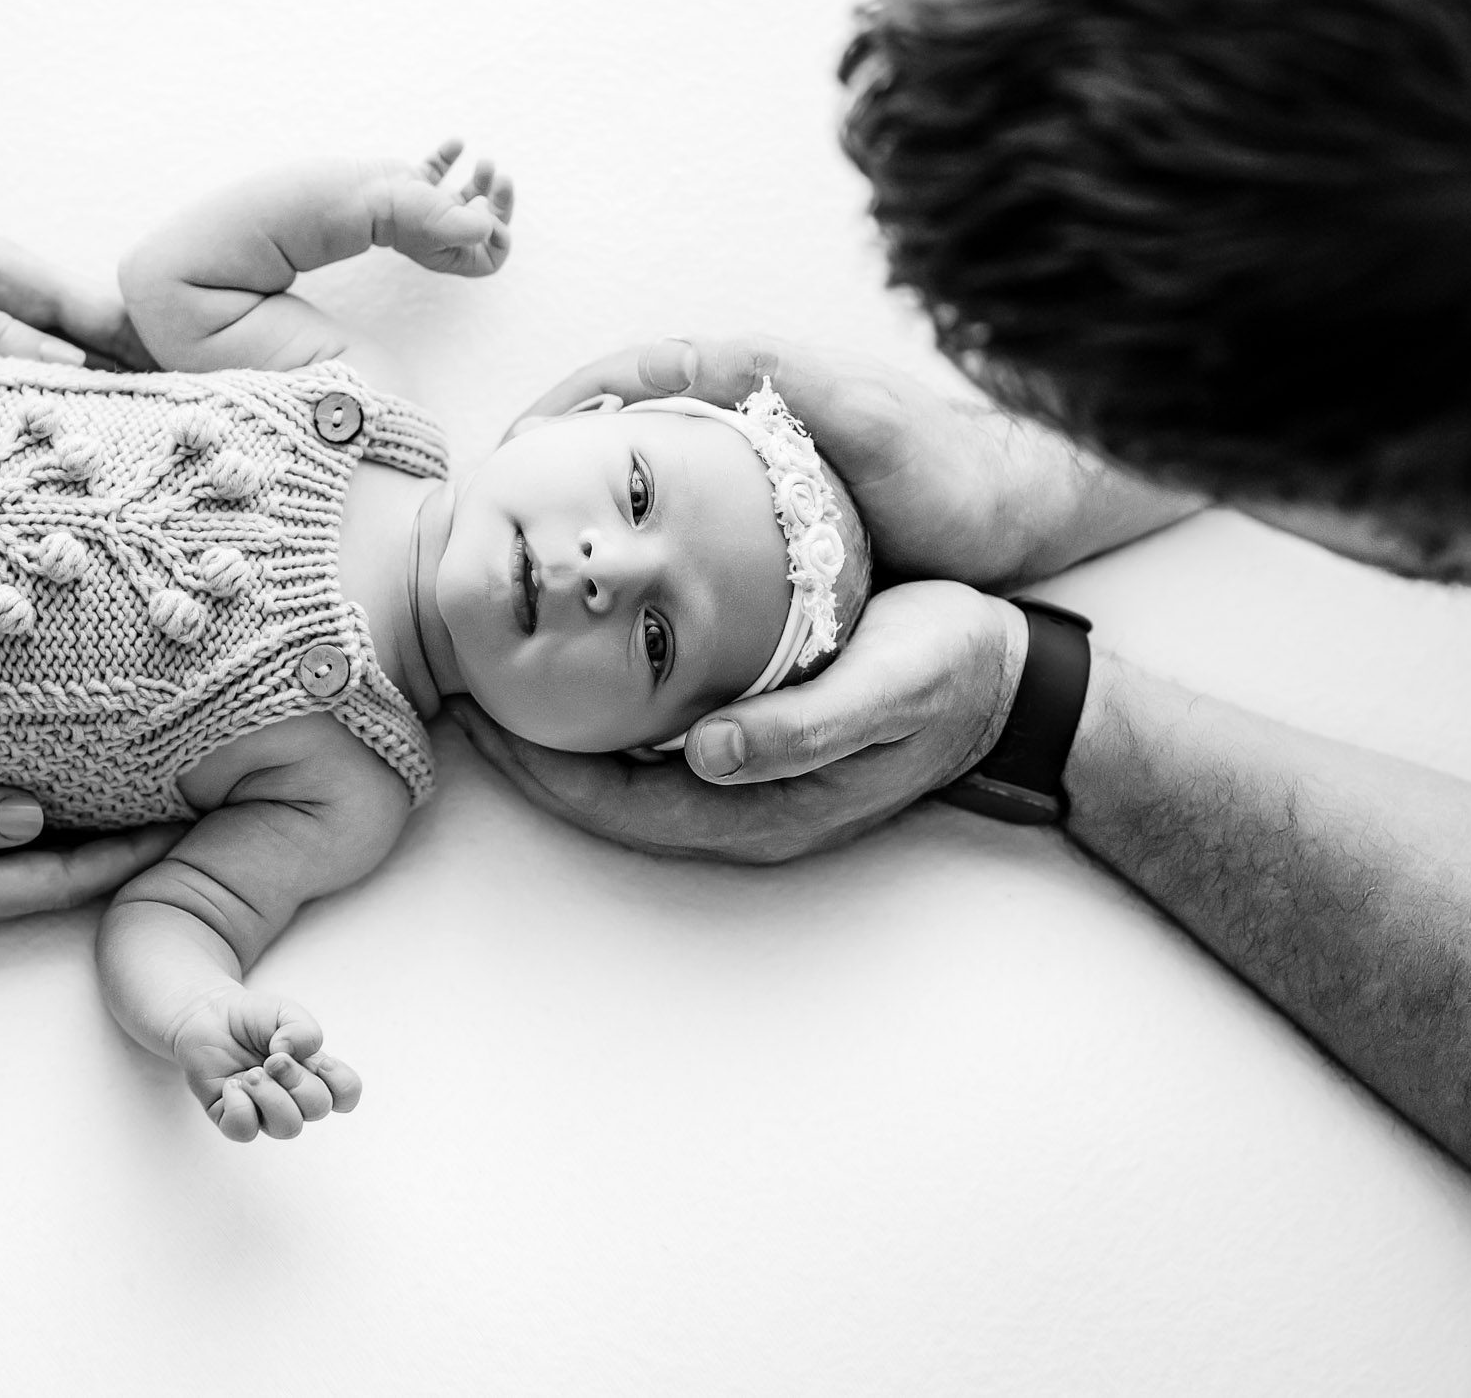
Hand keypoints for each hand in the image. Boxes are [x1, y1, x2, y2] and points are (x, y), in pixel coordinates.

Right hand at [0, 755, 179, 944]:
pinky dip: (37, 826)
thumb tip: (33, 816)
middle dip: (130, 846)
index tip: (195, 819)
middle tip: (202, 798)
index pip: (57, 877)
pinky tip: (56, 795)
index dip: (131, 854)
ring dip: (89, 836)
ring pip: (28, 865)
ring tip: (153, 791)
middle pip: (57, 877)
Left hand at [170, 987, 362, 1140]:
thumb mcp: (285, 1011)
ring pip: (287, 1127)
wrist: (208, 1016)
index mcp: (313, 1073)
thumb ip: (303, 1029)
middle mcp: (292, 1097)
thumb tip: (293, 1055)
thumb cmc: (251, 1018)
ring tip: (250, 1074)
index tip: (320, 1061)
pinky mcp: (231, 1117)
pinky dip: (240, 1106)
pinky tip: (230, 1085)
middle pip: (317, 1109)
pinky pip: (244, 1130)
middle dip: (297, 1081)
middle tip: (271, 1059)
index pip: (346, 1096)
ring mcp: (263, 1111)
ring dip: (271, 1097)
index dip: (342, 1085)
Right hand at [374, 139, 515, 277]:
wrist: (364, 193)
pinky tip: (457, 144)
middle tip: (503, 179)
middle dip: (500, 200)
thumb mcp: (448, 225)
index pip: (490, 259)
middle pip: (485, 224)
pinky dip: (450, 155)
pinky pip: (439, 169)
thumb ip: (477, 227)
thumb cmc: (403, 214)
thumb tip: (489, 219)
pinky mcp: (415, 184)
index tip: (491, 218)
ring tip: (486, 162)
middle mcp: (440, 235)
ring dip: (483, 178)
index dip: (501, 239)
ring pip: (468, 197)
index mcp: (449, 254)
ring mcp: (428, 209)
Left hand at [450, 582, 1027, 861]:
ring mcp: (741, 782)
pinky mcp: (749, 746)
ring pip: (616, 772)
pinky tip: (575, 665)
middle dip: (525, 752)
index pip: (612, 803)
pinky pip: (648, 744)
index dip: (540, 769)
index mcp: (757, 807)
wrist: (1009, 679)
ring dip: (557, 733)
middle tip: (461, 686)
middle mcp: (736, 806)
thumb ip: (802, 729)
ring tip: (498, 674)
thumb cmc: (949, 675)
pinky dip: (601, 712)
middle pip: (596, 796)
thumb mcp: (888, 690)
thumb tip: (708, 757)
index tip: (482, 713)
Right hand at [512, 333, 1191, 583]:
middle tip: (488, 503)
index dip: (562, 404)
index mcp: (750, 378)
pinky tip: (598, 584)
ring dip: (573, 498)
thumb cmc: (951, 472)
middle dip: (546, 450)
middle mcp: (736, 412)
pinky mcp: (753, 513)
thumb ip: (798, 388)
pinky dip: (620, 538)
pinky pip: (666, 516)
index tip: (511, 449)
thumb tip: (705, 359)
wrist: (1017, 514)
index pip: (629, 371)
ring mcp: (740, 465)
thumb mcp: (874, 426)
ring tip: (520, 546)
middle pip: (614, 418)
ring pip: (632, 473)